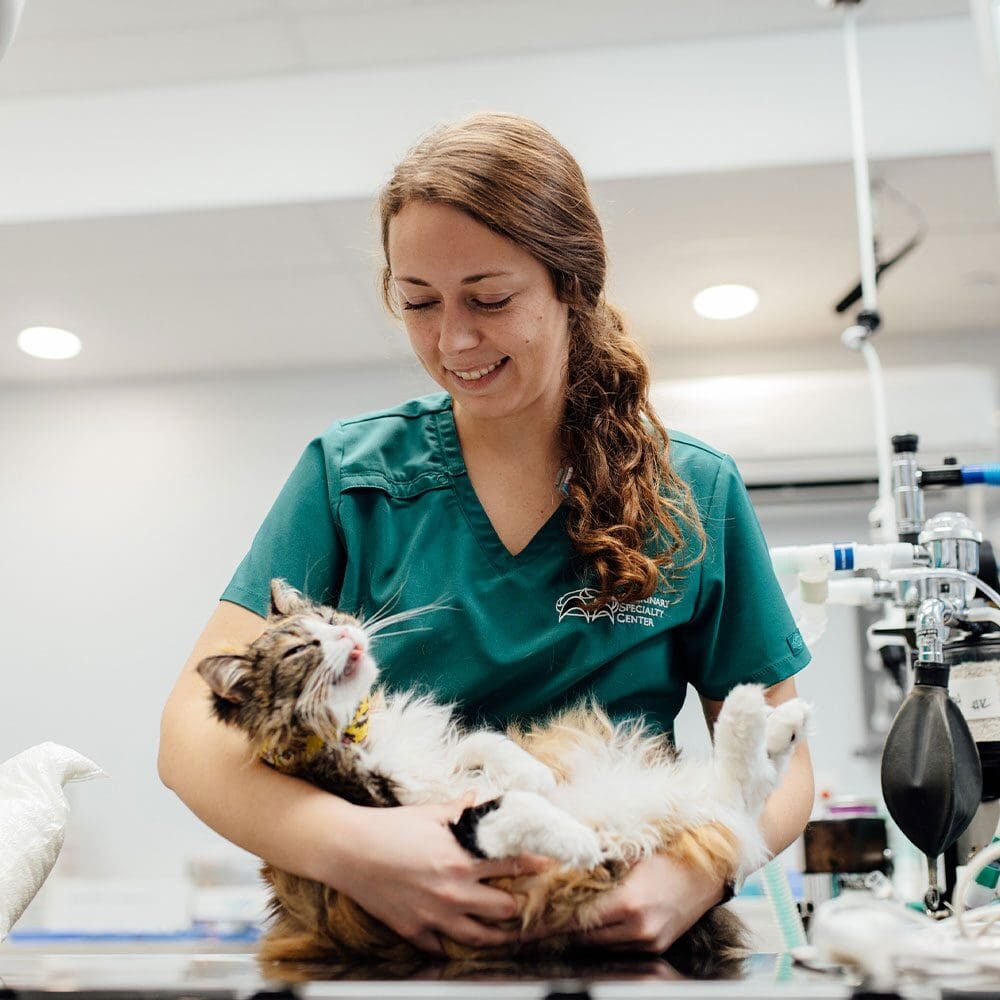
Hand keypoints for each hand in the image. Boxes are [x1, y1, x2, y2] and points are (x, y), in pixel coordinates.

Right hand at [328, 793, 550, 955]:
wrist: (349, 850)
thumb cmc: (390, 827)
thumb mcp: (429, 814)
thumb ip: (460, 811)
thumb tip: (479, 799)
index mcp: (462, 860)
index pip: (511, 864)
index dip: (533, 864)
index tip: (548, 864)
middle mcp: (454, 893)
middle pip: (504, 907)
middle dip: (520, 903)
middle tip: (531, 901)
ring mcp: (435, 916)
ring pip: (480, 936)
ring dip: (500, 934)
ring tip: (513, 933)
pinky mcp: (414, 931)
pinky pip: (441, 946)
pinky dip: (452, 945)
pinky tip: (461, 942)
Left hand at [528, 853, 724, 953]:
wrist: (711, 870)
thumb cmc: (671, 851)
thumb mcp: (631, 851)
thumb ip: (597, 860)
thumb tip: (559, 860)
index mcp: (630, 903)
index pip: (578, 919)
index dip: (549, 921)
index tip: (525, 922)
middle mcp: (639, 930)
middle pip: (584, 937)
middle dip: (559, 929)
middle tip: (533, 919)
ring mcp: (649, 942)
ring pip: (599, 945)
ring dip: (579, 933)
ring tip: (556, 919)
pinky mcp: (656, 947)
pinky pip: (618, 946)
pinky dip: (601, 935)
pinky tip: (588, 921)